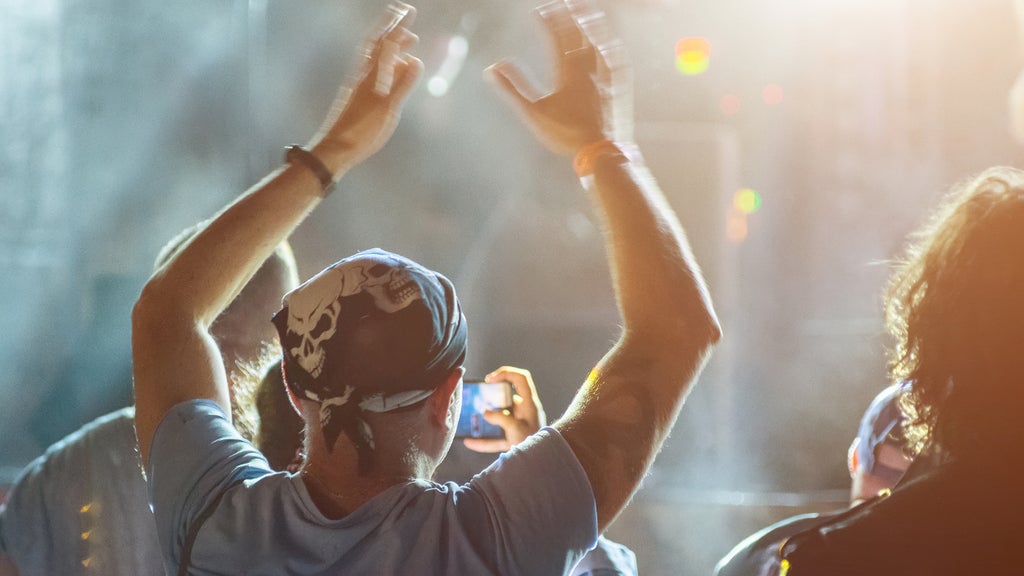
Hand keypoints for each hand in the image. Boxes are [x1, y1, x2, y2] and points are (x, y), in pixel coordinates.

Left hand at [311, 3, 423, 173]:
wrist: (334, 149)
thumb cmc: (361, 131)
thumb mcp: (387, 109)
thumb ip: (402, 85)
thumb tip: (415, 61)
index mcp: (369, 75)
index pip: (385, 43)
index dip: (397, 26)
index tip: (409, 11)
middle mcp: (362, 75)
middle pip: (378, 44)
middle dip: (392, 28)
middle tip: (406, 15)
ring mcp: (359, 85)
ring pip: (376, 57)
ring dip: (391, 46)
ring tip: (406, 41)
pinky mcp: (358, 96)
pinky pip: (374, 71)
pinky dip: (387, 64)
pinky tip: (394, 70)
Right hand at [463, 366, 546, 452]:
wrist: (542, 464)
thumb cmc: (533, 443)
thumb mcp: (515, 428)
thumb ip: (500, 418)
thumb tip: (485, 413)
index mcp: (529, 404)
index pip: (520, 378)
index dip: (505, 373)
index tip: (489, 380)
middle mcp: (525, 411)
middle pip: (508, 395)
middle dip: (492, 395)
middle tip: (480, 397)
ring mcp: (519, 424)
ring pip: (501, 415)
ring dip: (487, 415)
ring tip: (472, 416)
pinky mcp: (514, 439)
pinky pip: (496, 437)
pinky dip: (483, 439)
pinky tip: (469, 442)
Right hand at [486, 0, 632, 155]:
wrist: (600, 149)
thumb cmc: (564, 133)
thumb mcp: (533, 112)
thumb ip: (513, 88)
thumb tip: (492, 68)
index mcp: (566, 71)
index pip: (556, 36)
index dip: (548, 21)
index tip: (538, 11)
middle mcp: (587, 67)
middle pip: (579, 32)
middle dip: (570, 14)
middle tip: (564, 1)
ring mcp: (605, 74)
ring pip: (599, 41)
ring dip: (592, 23)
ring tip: (587, 11)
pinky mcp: (618, 85)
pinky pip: (615, 58)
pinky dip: (610, 45)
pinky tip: (610, 42)